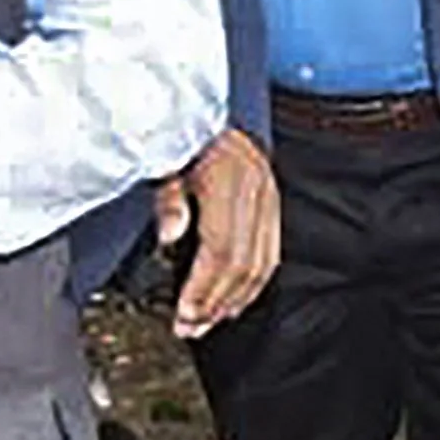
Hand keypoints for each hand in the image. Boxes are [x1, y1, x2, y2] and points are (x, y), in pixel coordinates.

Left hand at [157, 127, 280, 338]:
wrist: (214, 112)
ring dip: (234, 299)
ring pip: (261, 263)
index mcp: (228, 179)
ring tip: (208, 322)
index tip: (183, 313)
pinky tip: (235, 300)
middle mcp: (256, 190)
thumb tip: (169, 234)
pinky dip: (254, 283)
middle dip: (214, 302)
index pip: (220, 249)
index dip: (202, 287)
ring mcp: (269, 197)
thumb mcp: (166, 161)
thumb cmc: (186, 137)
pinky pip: (271, 252)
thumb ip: (168, 200)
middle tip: (190, 327)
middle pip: (241, 263)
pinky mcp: (274, 203)